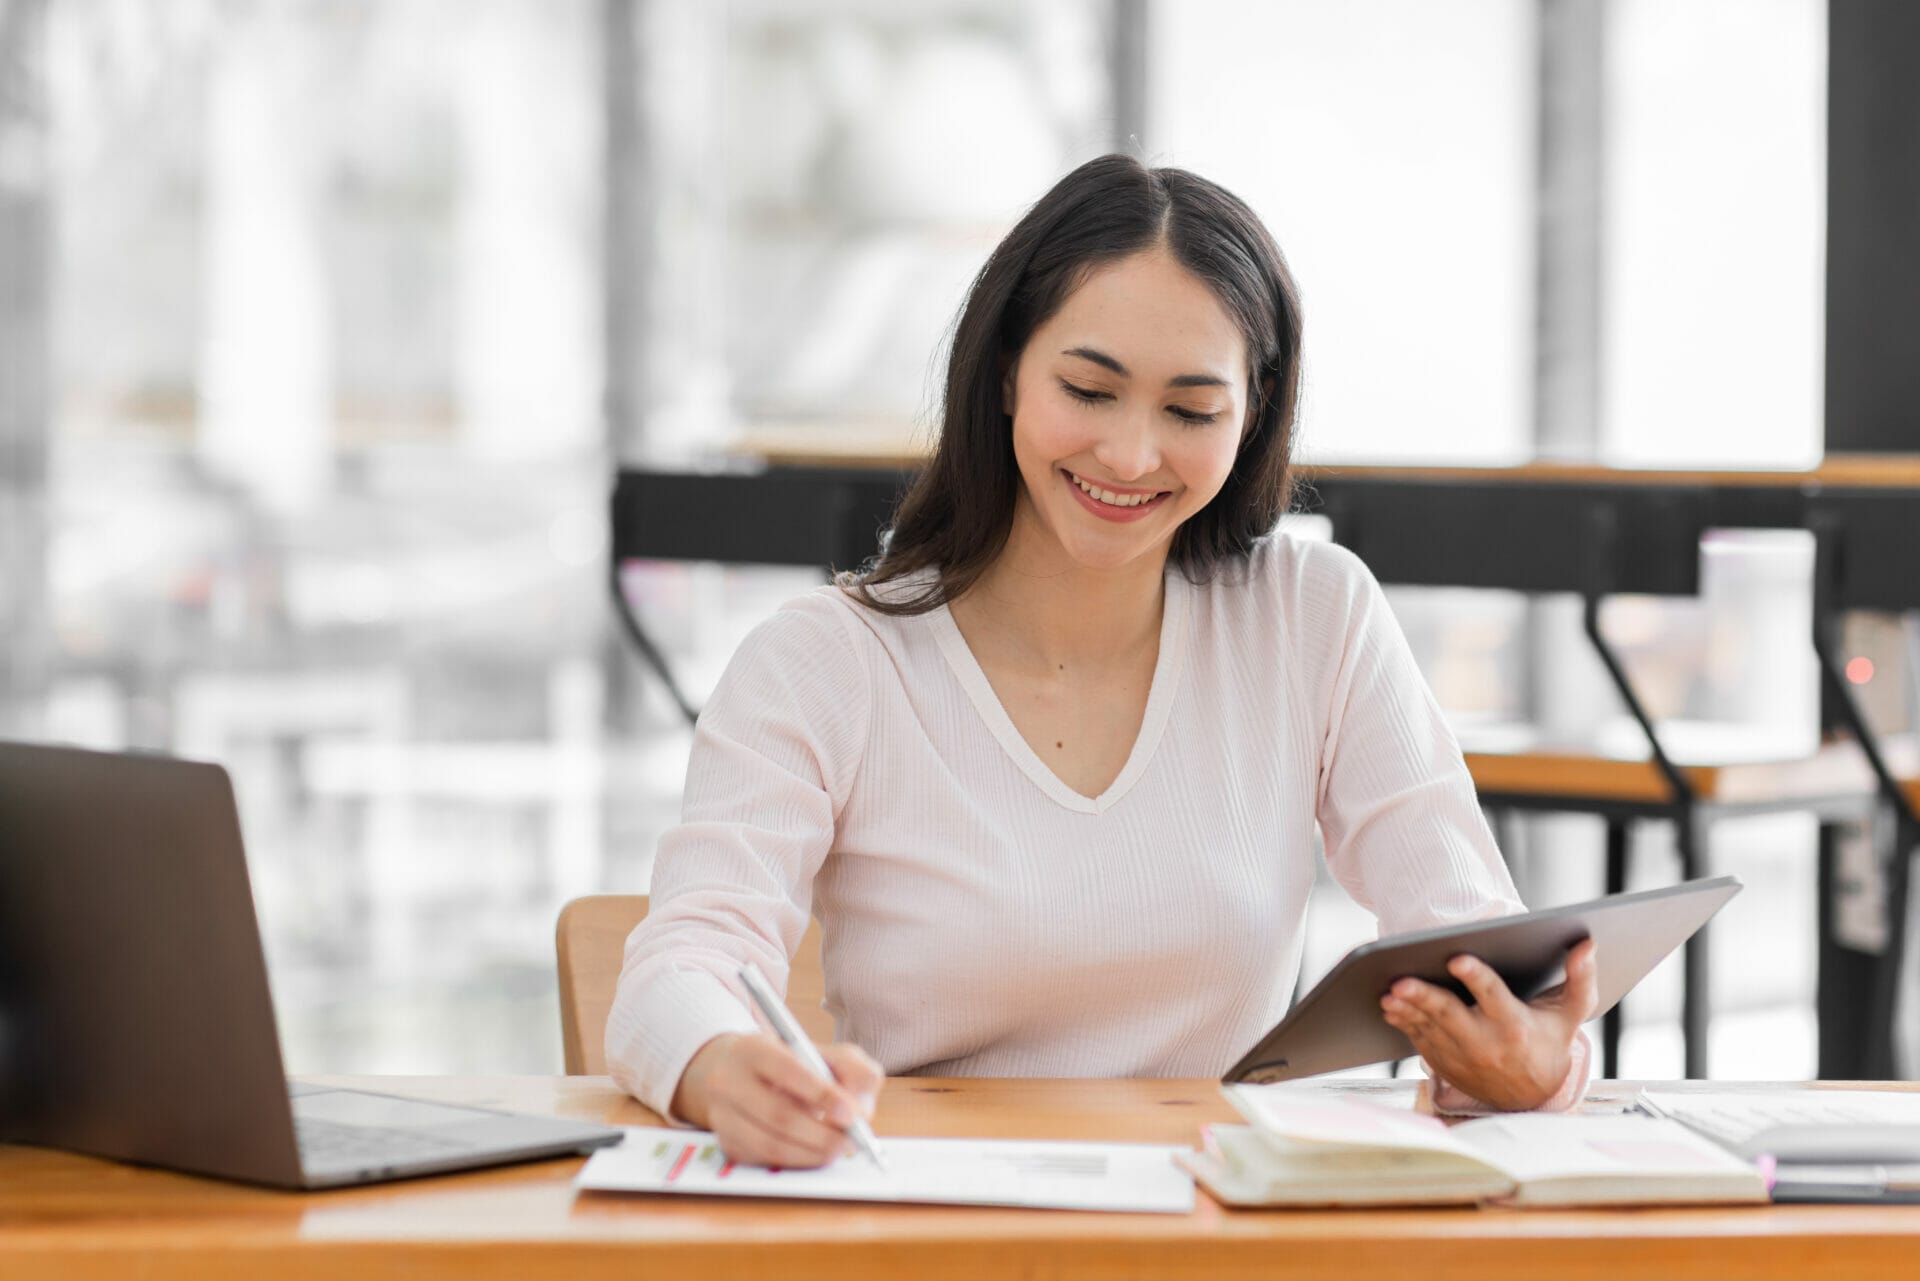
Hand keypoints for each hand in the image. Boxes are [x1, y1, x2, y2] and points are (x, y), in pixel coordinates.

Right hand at [670, 1032, 883, 1167]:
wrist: (733, 1072)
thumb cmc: (788, 1062)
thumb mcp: (821, 1051)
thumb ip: (851, 1070)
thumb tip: (861, 1110)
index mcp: (753, 1049)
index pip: (788, 1070)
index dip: (822, 1094)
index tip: (851, 1114)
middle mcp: (728, 1081)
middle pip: (779, 1114)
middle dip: (823, 1133)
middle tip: (852, 1141)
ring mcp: (722, 1115)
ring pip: (770, 1145)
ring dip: (812, 1153)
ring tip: (838, 1149)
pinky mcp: (726, 1144)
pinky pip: (764, 1161)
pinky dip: (796, 1161)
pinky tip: (814, 1154)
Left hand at [1378, 938, 1598, 1111]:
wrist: (1529, 1097)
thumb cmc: (1549, 1043)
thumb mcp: (1570, 1015)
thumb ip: (1580, 979)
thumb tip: (1586, 945)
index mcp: (1514, 1025)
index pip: (1493, 997)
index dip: (1476, 977)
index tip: (1457, 959)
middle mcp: (1485, 1042)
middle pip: (1449, 1015)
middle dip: (1424, 997)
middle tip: (1400, 981)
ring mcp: (1460, 1055)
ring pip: (1428, 1028)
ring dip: (1406, 1010)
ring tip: (1389, 993)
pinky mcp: (1442, 1062)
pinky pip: (1418, 1040)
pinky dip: (1403, 1022)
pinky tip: (1390, 1006)